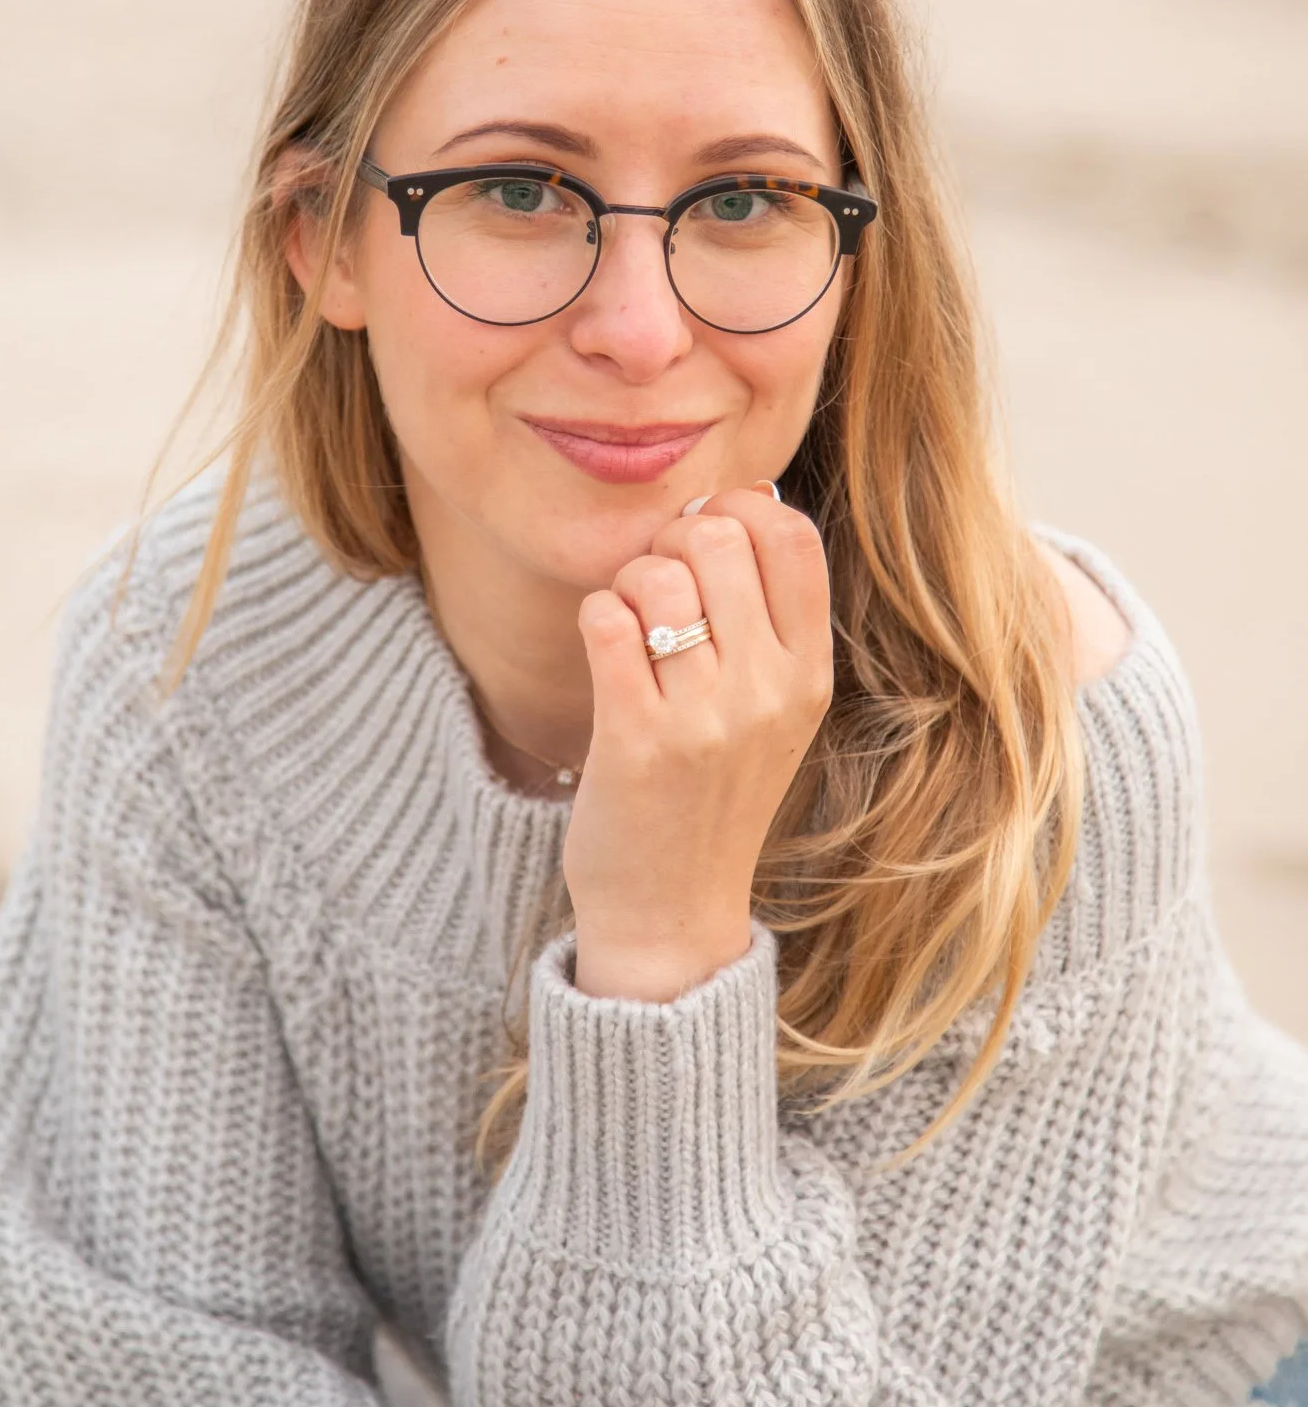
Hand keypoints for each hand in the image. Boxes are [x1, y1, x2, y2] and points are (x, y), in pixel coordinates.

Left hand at [564, 488, 833, 1001]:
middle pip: (718, 536)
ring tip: (631, 625)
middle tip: (656, 582)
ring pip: (657, 573)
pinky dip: (597, 617)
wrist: (672, 912)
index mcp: (810, 674)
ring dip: (629, 582)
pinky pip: (607, 620)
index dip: (738, 509)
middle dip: (670, 540)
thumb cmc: (714, 793)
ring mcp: (704, 717)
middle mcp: (768, 691)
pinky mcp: (637, 740)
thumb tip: (748, 494)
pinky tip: (606, 650)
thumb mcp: (775, 708)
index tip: (707, 537)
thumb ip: (770, 612)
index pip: (792, 536)